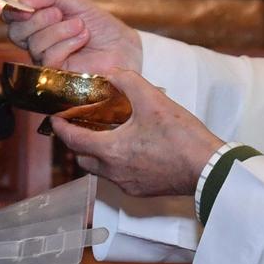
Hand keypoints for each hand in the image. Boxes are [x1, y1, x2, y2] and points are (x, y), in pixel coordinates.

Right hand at [2, 0, 141, 75]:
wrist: (123, 46)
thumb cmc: (101, 26)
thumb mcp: (75, 2)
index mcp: (38, 24)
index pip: (11, 18)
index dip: (14, 10)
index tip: (28, 4)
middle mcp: (37, 43)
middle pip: (16, 32)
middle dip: (37, 18)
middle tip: (59, 12)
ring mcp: (46, 61)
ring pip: (35, 43)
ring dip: (59, 30)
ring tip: (81, 26)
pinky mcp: (57, 76)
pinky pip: (49, 57)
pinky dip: (67, 43)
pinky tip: (82, 38)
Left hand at [51, 70, 221, 198]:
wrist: (209, 169)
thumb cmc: (182, 138)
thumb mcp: (153, 100)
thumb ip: (128, 81)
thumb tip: (113, 73)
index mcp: (110, 150)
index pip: (73, 139)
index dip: (60, 127)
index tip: (55, 117)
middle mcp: (113, 172)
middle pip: (81, 158)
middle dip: (75, 142)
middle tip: (78, 125)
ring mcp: (127, 185)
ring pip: (99, 170)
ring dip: (95, 154)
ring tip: (103, 135)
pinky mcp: (141, 191)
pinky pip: (117, 178)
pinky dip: (114, 163)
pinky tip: (128, 150)